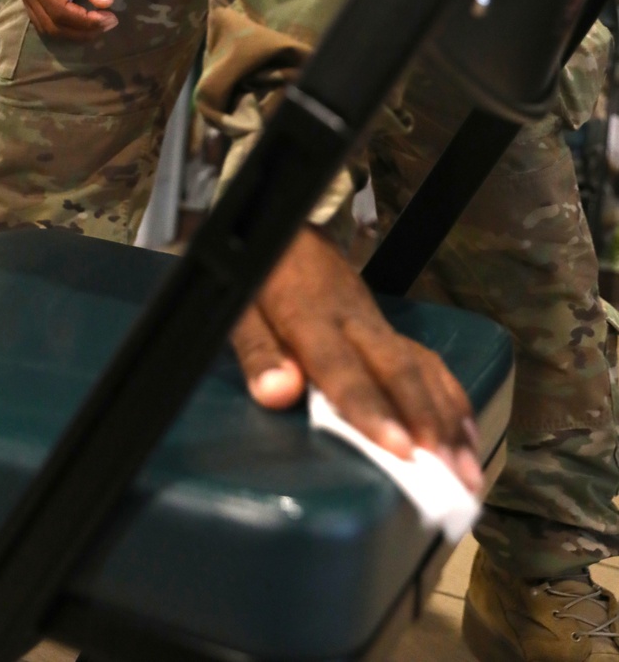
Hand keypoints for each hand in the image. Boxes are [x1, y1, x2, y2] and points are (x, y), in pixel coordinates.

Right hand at [16, 0, 116, 40]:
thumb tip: (106, 3)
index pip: (60, 11)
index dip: (86, 21)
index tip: (112, 17)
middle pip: (53, 25)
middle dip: (83, 31)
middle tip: (111, 22)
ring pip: (47, 27)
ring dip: (74, 32)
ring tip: (100, 23)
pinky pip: (45, 19)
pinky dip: (65, 25)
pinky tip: (84, 16)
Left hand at [232, 225, 482, 491]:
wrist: (288, 232)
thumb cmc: (260, 279)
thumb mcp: (240, 308)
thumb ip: (258, 353)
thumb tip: (278, 394)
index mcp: (312, 318)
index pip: (343, 368)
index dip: (372, 410)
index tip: (402, 450)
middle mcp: (356, 321)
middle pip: (400, 369)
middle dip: (430, 424)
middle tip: (453, 476)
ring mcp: (379, 324)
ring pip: (423, 368)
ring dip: (449, 421)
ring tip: (469, 474)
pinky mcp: (391, 328)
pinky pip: (429, 362)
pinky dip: (453, 400)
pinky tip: (466, 437)